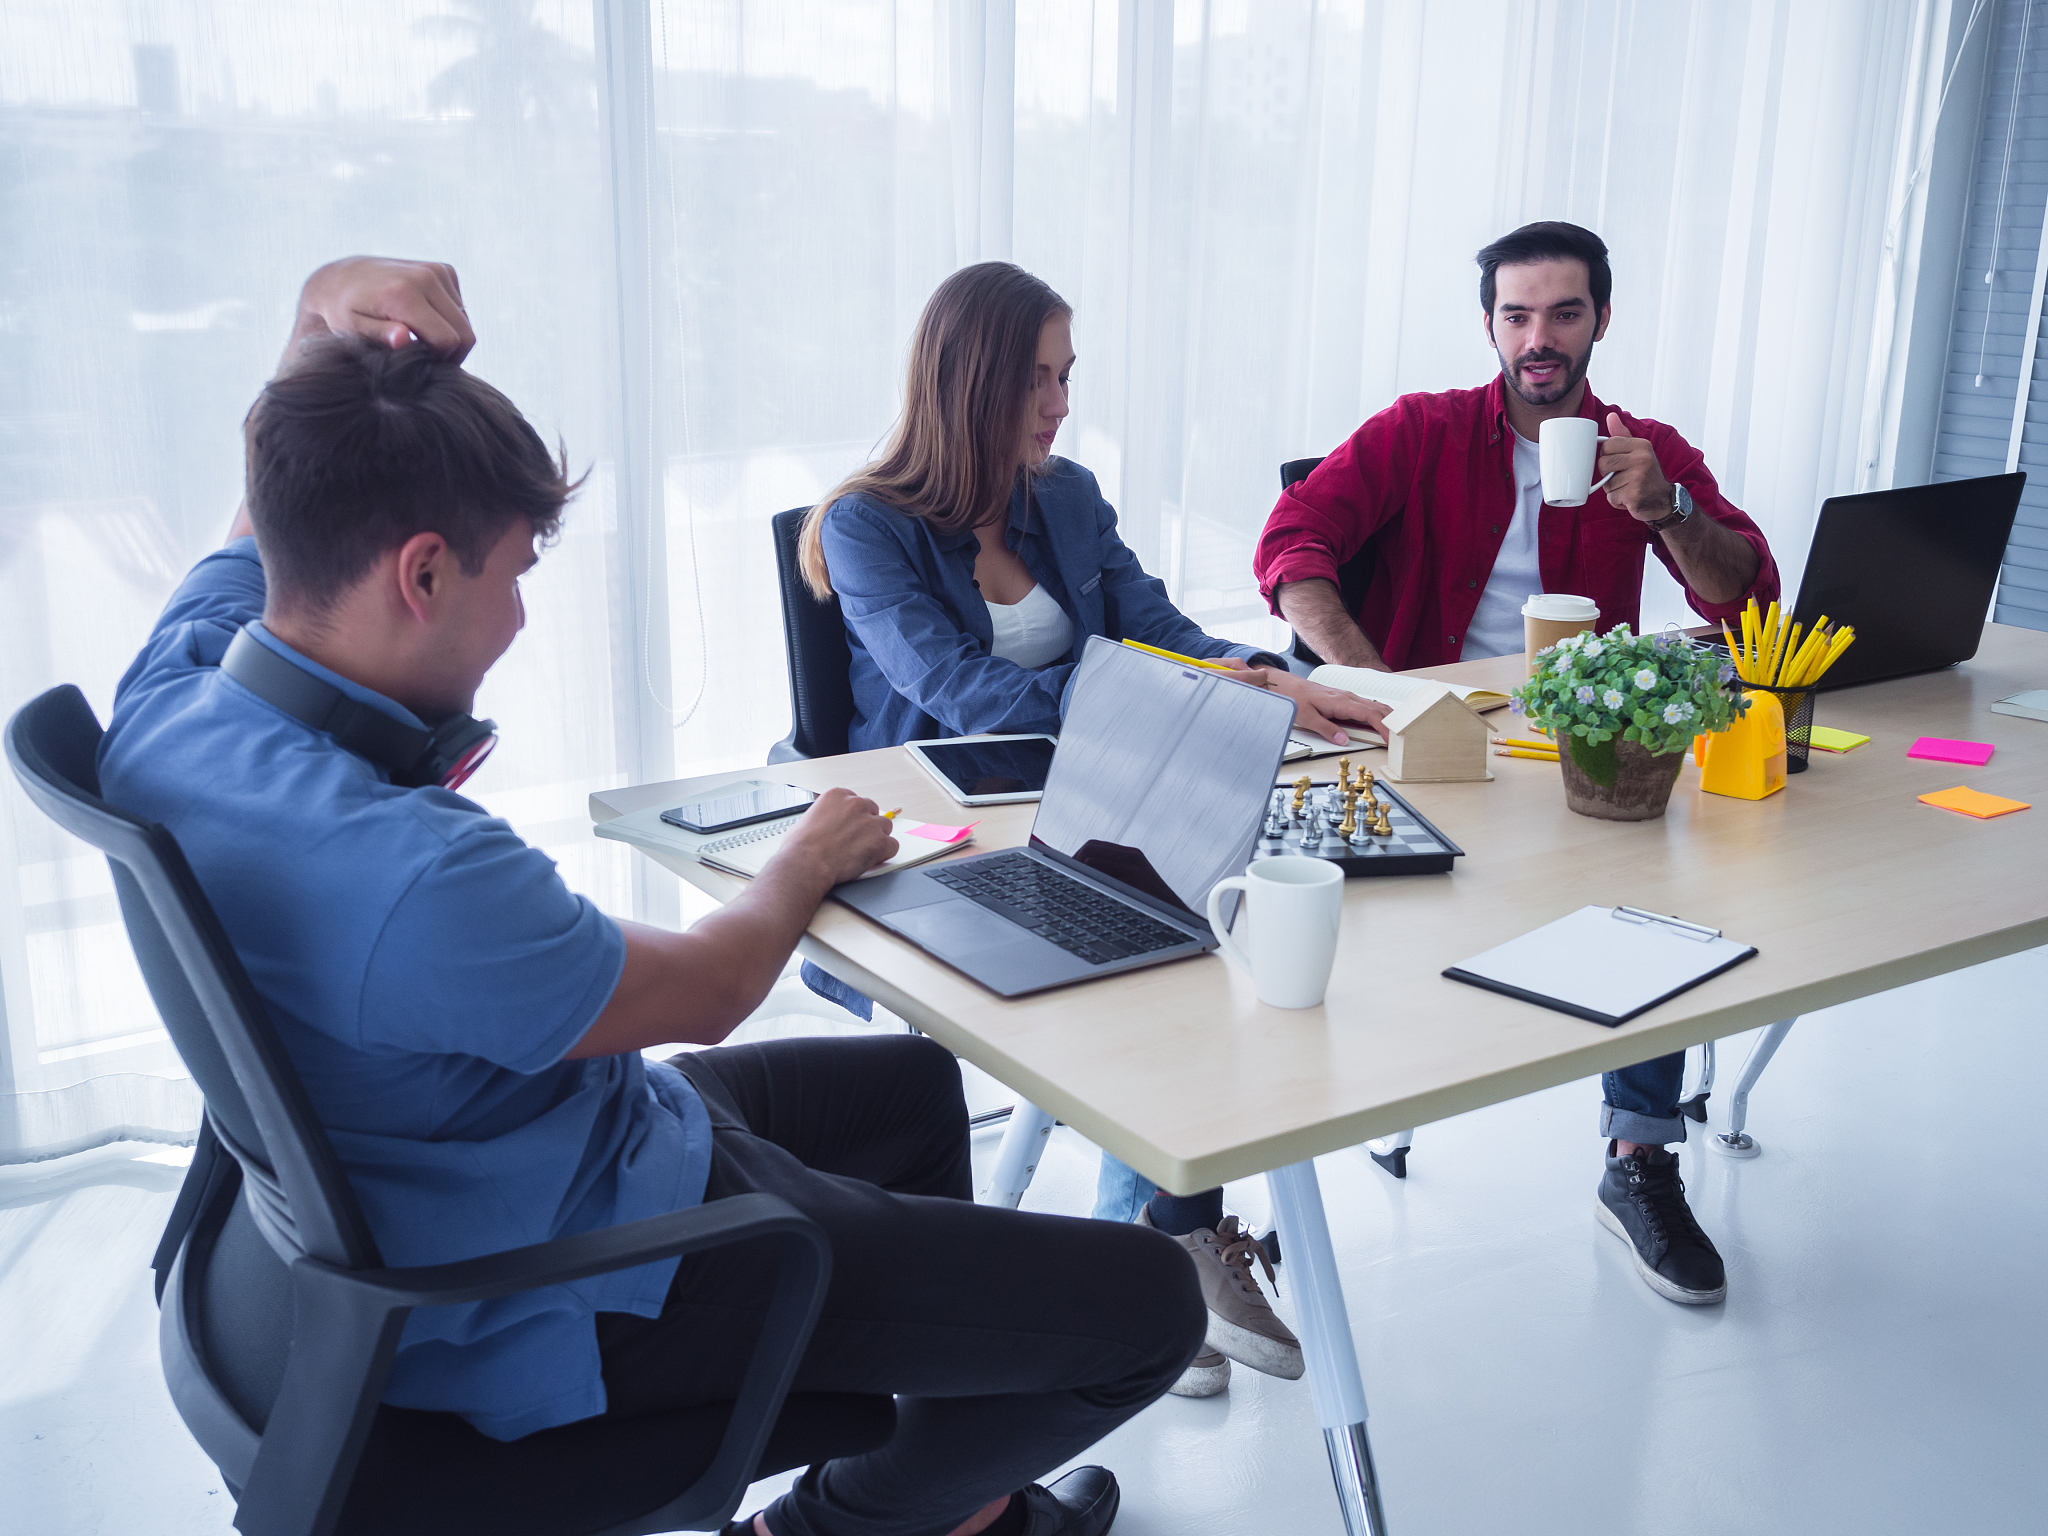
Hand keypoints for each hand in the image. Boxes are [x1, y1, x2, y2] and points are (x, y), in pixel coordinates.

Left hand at [282, 257, 474, 368]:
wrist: (342, 277)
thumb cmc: (344, 310)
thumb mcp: (352, 328)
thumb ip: (380, 335)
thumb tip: (403, 339)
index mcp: (404, 293)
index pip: (447, 340)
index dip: (439, 359)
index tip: (420, 362)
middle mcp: (425, 277)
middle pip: (464, 333)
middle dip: (450, 351)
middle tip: (425, 356)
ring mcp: (437, 270)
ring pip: (465, 321)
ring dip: (449, 334)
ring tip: (421, 336)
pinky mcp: (444, 270)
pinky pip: (461, 307)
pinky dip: (448, 318)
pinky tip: (425, 319)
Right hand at [770, 787, 898, 887]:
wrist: (806, 863)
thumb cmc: (800, 846)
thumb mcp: (808, 818)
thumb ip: (825, 815)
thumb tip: (828, 823)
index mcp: (838, 795)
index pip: (856, 802)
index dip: (854, 817)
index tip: (850, 827)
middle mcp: (856, 804)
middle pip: (872, 811)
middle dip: (866, 826)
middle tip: (856, 842)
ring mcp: (870, 822)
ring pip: (885, 827)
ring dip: (877, 838)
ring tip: (862, 852)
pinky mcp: (880, 841)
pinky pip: (892, 846)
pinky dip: (884, 854)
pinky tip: (871, 860)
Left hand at [1222, 667, 1390, 745]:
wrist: (1283, 684)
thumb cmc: (1293, 698)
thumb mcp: (1306, 717)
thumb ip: (1326, 729)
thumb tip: (1343, 740)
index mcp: (1340, 702)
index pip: (1370, 715)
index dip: (1384, 728)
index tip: (1392, 739)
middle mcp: (1347, 698)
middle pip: (1378, 710)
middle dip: (1393, 723)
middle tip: (1403, 739)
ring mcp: (1347, 698)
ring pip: (1375, 707)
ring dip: (1388, 719)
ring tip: (1398, 734)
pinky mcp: (1345, 700)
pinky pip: (1367, 708)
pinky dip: (1379, 716)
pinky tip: (1383, 724)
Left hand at [1598, 412, 1674, 521]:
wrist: (1663, 500)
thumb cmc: (1646, 474)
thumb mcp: (1638, 451)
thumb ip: (1622, 434)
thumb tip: (1611, 416)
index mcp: (1641, 445)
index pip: (1607, 445)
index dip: (1607, 455)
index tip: (1618, 461)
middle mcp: (1642, 459)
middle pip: (1603, 463)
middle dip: (1608, 473)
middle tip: (1623, 476)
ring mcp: (1638, 477)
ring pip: (1606, 483)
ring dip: (1613, 488)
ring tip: (1628, 486)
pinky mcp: (1634, 494)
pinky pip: (1611, 497)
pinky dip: (1617, 500)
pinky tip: (1629, 497)